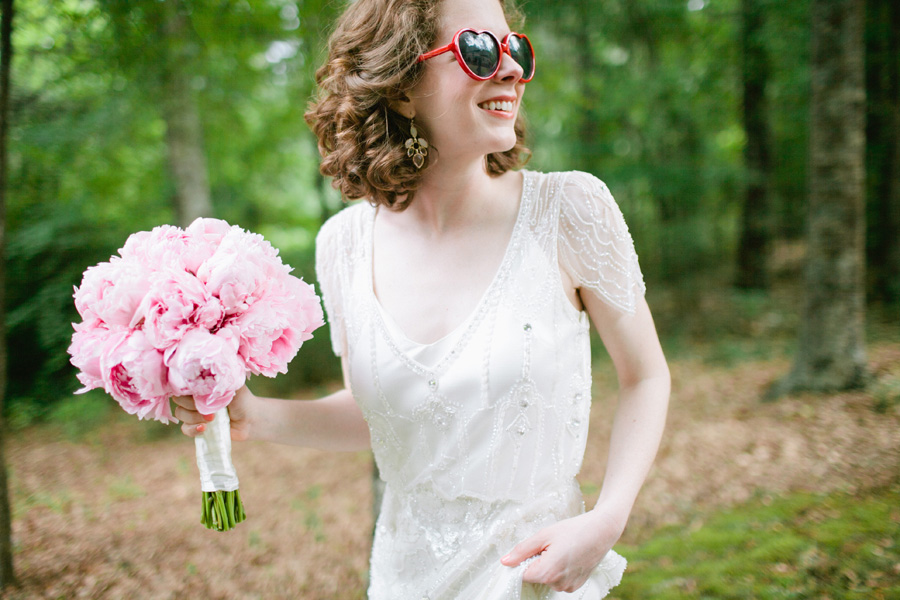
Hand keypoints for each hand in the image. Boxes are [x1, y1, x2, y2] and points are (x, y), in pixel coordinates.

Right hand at [171, 385, 252, 441]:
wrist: (250, 419)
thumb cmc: (241, 398)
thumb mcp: (233, 385)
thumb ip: (223, 377)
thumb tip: (214, 368)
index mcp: (200, 385)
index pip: (182, 382)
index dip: (186, 386)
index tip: (198, 391)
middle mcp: (193, 398)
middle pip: (178, 399)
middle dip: (191, 403)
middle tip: (209, 407)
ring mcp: (193, 413)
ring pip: (180, 413)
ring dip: (194, 417)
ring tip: (212, 418)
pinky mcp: (196, 427)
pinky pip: (185, 429)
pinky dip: (193, 429)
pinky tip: (204, 428)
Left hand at [500, 509, 624, 592]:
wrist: (602, 531)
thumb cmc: (573, 530)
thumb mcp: (543, 535)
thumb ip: (522, 551)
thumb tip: (505, 562)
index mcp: (547, 573)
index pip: (522, 575)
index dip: (523, 561)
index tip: (533, 549)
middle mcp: (558, 585)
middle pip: (535, 576)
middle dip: (538, 561)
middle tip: (551, 545)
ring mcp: (568, 587)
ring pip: (547, 578)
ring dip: (549, 566)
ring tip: (562, 549)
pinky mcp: (576, 586)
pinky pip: (559, 580)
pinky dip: (560, 570)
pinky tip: (568, 556)